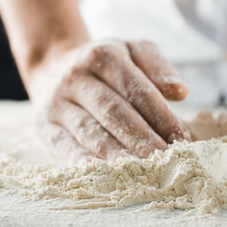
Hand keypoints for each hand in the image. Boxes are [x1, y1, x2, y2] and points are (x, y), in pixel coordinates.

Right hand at [26, 39, 190, 163]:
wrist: (53, 68)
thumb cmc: (104, 66)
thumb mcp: (132, 51)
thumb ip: (157, 66)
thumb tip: (180, 91)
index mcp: (102, 55)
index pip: (135, 88)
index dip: (160, 115)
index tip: (181, 138)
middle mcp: (76, 77)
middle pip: (114, 112)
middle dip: (143, 138)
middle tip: (167, 159)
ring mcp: (57, 103)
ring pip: (92, 132)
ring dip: (119, 155)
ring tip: (144, 171)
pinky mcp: (45, 127)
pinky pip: (66, 148)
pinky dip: (87, 163)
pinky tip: (108, 175)